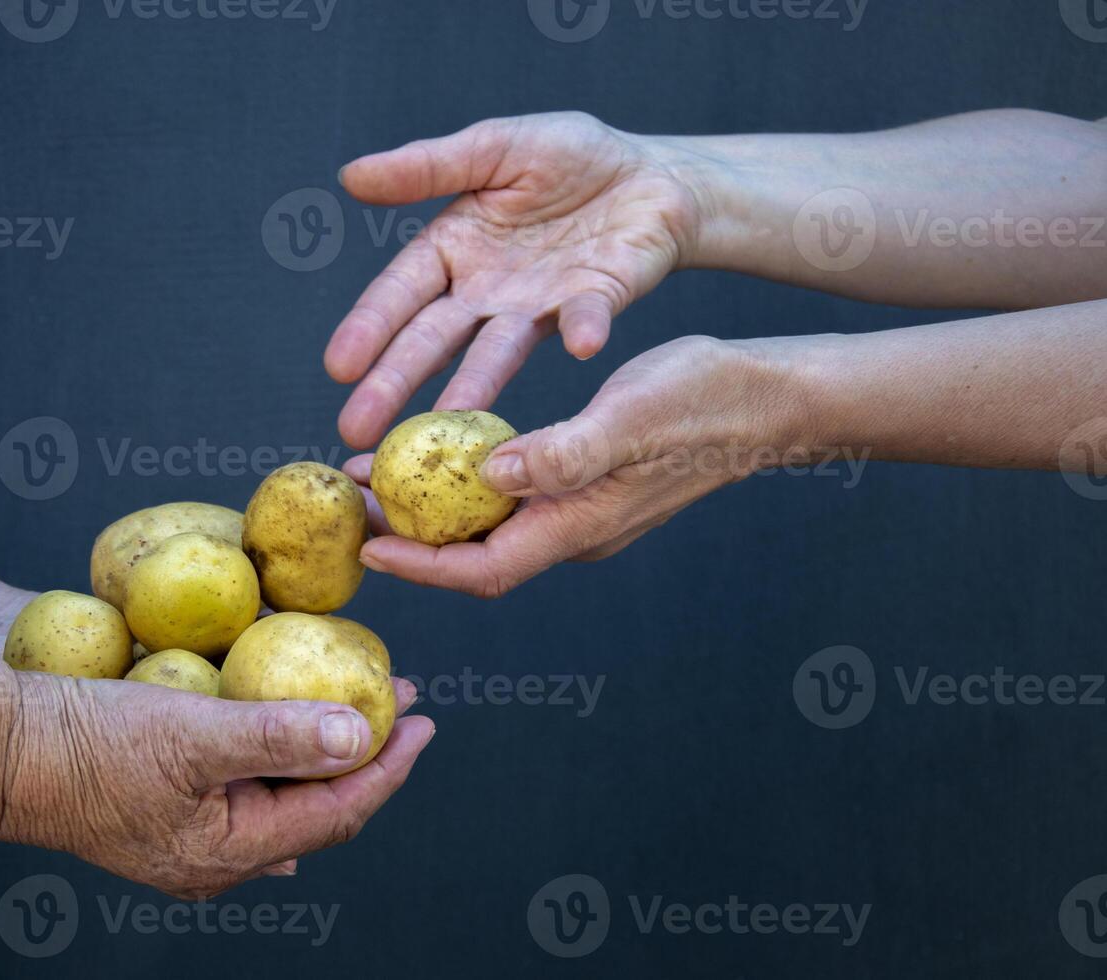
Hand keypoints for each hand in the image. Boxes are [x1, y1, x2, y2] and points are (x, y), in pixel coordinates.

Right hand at [0, 670, 432, 897]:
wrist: (1, 751)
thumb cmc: (90, 742)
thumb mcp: (192, 731)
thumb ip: (278, 735)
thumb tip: (357, 733)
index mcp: (230, 853)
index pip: (338, 811)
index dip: (388, 764)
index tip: (425, 717)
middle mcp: (216, 862)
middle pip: (318, 812)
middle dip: (365, 756)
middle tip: (403, 705)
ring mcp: (190, 844)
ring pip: (284, 803)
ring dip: (323, 751)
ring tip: (356, 707)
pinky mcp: (168, 814)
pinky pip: (247, 795)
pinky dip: (281, 760)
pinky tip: (291, 747)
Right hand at [325, 112, 711, 447]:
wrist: (654, 173)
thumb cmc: (569, 158)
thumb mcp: (493, 146)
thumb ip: (428, 166)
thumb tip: (351, 175)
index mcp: (452, 250)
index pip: (399, 293)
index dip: (368, 328)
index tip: (338, 368)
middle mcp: (487, 292)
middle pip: (432, 339)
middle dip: (395, 382)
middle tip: (356, 430)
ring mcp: (540, 307)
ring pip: (498, 351)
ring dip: (476, 384)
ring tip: (451, 418)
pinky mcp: (596, 303)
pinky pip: (586, 317)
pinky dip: (584, 328)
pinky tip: (580, 345)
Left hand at [346, 335, 807, 596]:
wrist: (764, 399)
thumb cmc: (703, 402)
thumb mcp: (628, 418)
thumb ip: (562, 452)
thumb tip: (489, 478)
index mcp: (578, 525)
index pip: (484, 570)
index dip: (423, 566)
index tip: (369, 547)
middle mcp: (574, 528)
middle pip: (475, 555)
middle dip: (413, 540)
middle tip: (355, 509)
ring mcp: (583, 510)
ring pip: (491, 526)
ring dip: (434, 510)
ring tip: (380, 478)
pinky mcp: (588, 482)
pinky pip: (513, 496)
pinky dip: (467, 483)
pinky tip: (445, 451)